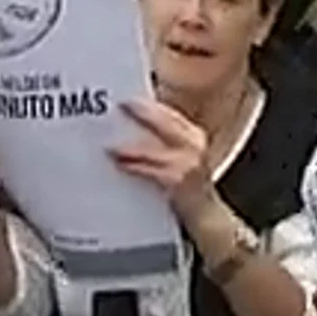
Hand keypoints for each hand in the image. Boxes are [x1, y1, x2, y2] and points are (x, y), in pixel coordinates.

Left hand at [108, 97, 214, 219]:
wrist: (207, 218)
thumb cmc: (189, 189)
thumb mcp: (183, 159)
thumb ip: (165, 143)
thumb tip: (133, 129)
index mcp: (194, 136)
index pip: (170, 114)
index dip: (149, 105)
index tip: (127, 97)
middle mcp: (194, 146)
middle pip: (164, 122)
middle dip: (140, 113)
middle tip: (118, 107)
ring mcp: (188, 163)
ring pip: (152, 148)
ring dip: (129, 147)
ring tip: (109, 145)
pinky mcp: (179, 180)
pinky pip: (150, 170)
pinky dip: (134, 166)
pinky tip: (120, 164)